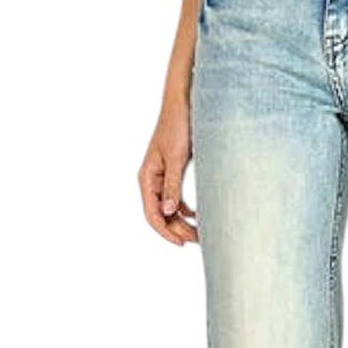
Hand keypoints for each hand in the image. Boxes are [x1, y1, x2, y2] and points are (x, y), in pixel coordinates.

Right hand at [139, 92, 198, 244]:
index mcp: (148, 177)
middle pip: (162, 214)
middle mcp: (152, 179)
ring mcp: (162, 176)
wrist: (184, 104)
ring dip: (182, 221)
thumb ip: (171, 185)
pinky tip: (198, 215)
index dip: (166, 231)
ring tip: (200, 232)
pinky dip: (185, 209)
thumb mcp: (176, 158)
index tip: (181, 243)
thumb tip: (167, 211)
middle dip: (178, 229)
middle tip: (198, 240)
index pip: (152, 214)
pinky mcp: (173, 171)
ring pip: (169, 207)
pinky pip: (175, 197)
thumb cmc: (178, 126)